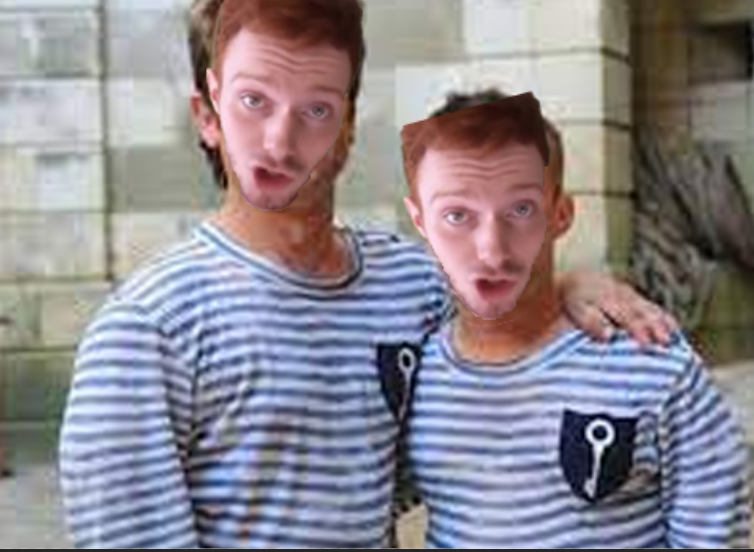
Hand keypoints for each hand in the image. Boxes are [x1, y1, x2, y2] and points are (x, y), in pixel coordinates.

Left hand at [560, 271, 678, 345]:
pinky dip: (664, 318)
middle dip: (656, 327)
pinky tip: (674, 329)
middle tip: (667, 342)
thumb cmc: (577, 299)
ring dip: (664, 323)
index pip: (626, 316)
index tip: (646, 344)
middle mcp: (624, 296)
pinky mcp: (637, 297)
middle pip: (643, 312)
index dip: (637, 329)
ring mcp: (632, 296)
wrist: (579, 280)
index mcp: (609, 300)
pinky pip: (653, 307)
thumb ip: (592, 322)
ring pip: (651, 309)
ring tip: (674, 338)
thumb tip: (609, 336)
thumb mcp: (578, 309)